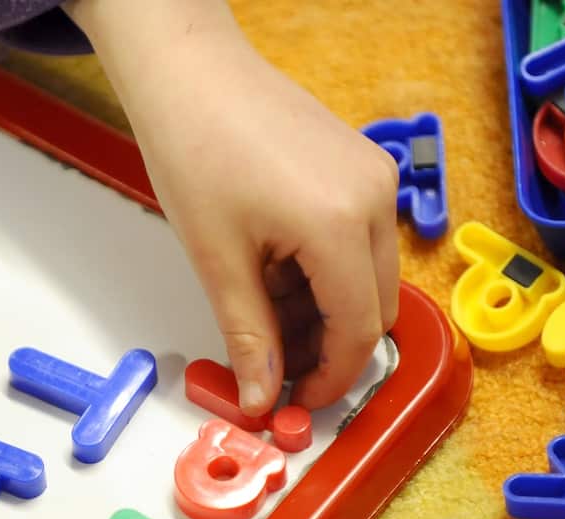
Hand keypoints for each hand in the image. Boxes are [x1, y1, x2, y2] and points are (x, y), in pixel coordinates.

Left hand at [67, 0, 399, 414]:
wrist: (190, 72)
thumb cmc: (195, 145)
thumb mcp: (217, 260)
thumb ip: (248, 336)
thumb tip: (261, 396)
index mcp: (339, 224)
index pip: (358, 330)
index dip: (329, 378)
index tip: (297, 400)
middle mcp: (373, 198)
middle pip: (374, 307)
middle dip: (328, 347)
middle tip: (274, 364)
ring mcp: (373, 177)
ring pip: (368, 276)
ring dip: (324, 309)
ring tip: (261, 309)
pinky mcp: (362, 166)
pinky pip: (359, 240)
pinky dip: (324, 271)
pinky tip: (274, 270)